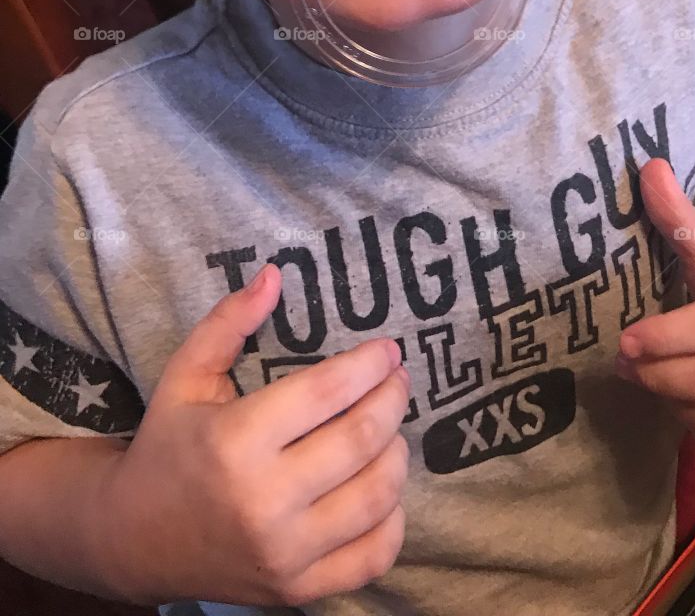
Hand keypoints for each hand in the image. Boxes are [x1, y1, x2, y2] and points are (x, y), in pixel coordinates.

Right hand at [102, 264, 409, 606]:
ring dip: (397, 450)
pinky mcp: (298, 589)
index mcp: (236, 442)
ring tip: (391, 427)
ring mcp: (285, 554)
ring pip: (377, 494)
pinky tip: (382, 486)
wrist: (134, 540)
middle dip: (392, 398)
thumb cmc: (168, 446)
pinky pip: (374, 554)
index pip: (327, 392)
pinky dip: (392, 517)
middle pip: (362, 439)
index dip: (369, 364)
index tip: (388, 349)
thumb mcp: (185, 376)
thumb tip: (275, 274)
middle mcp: (264, 503)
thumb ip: (228, 323)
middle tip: (397, 379)